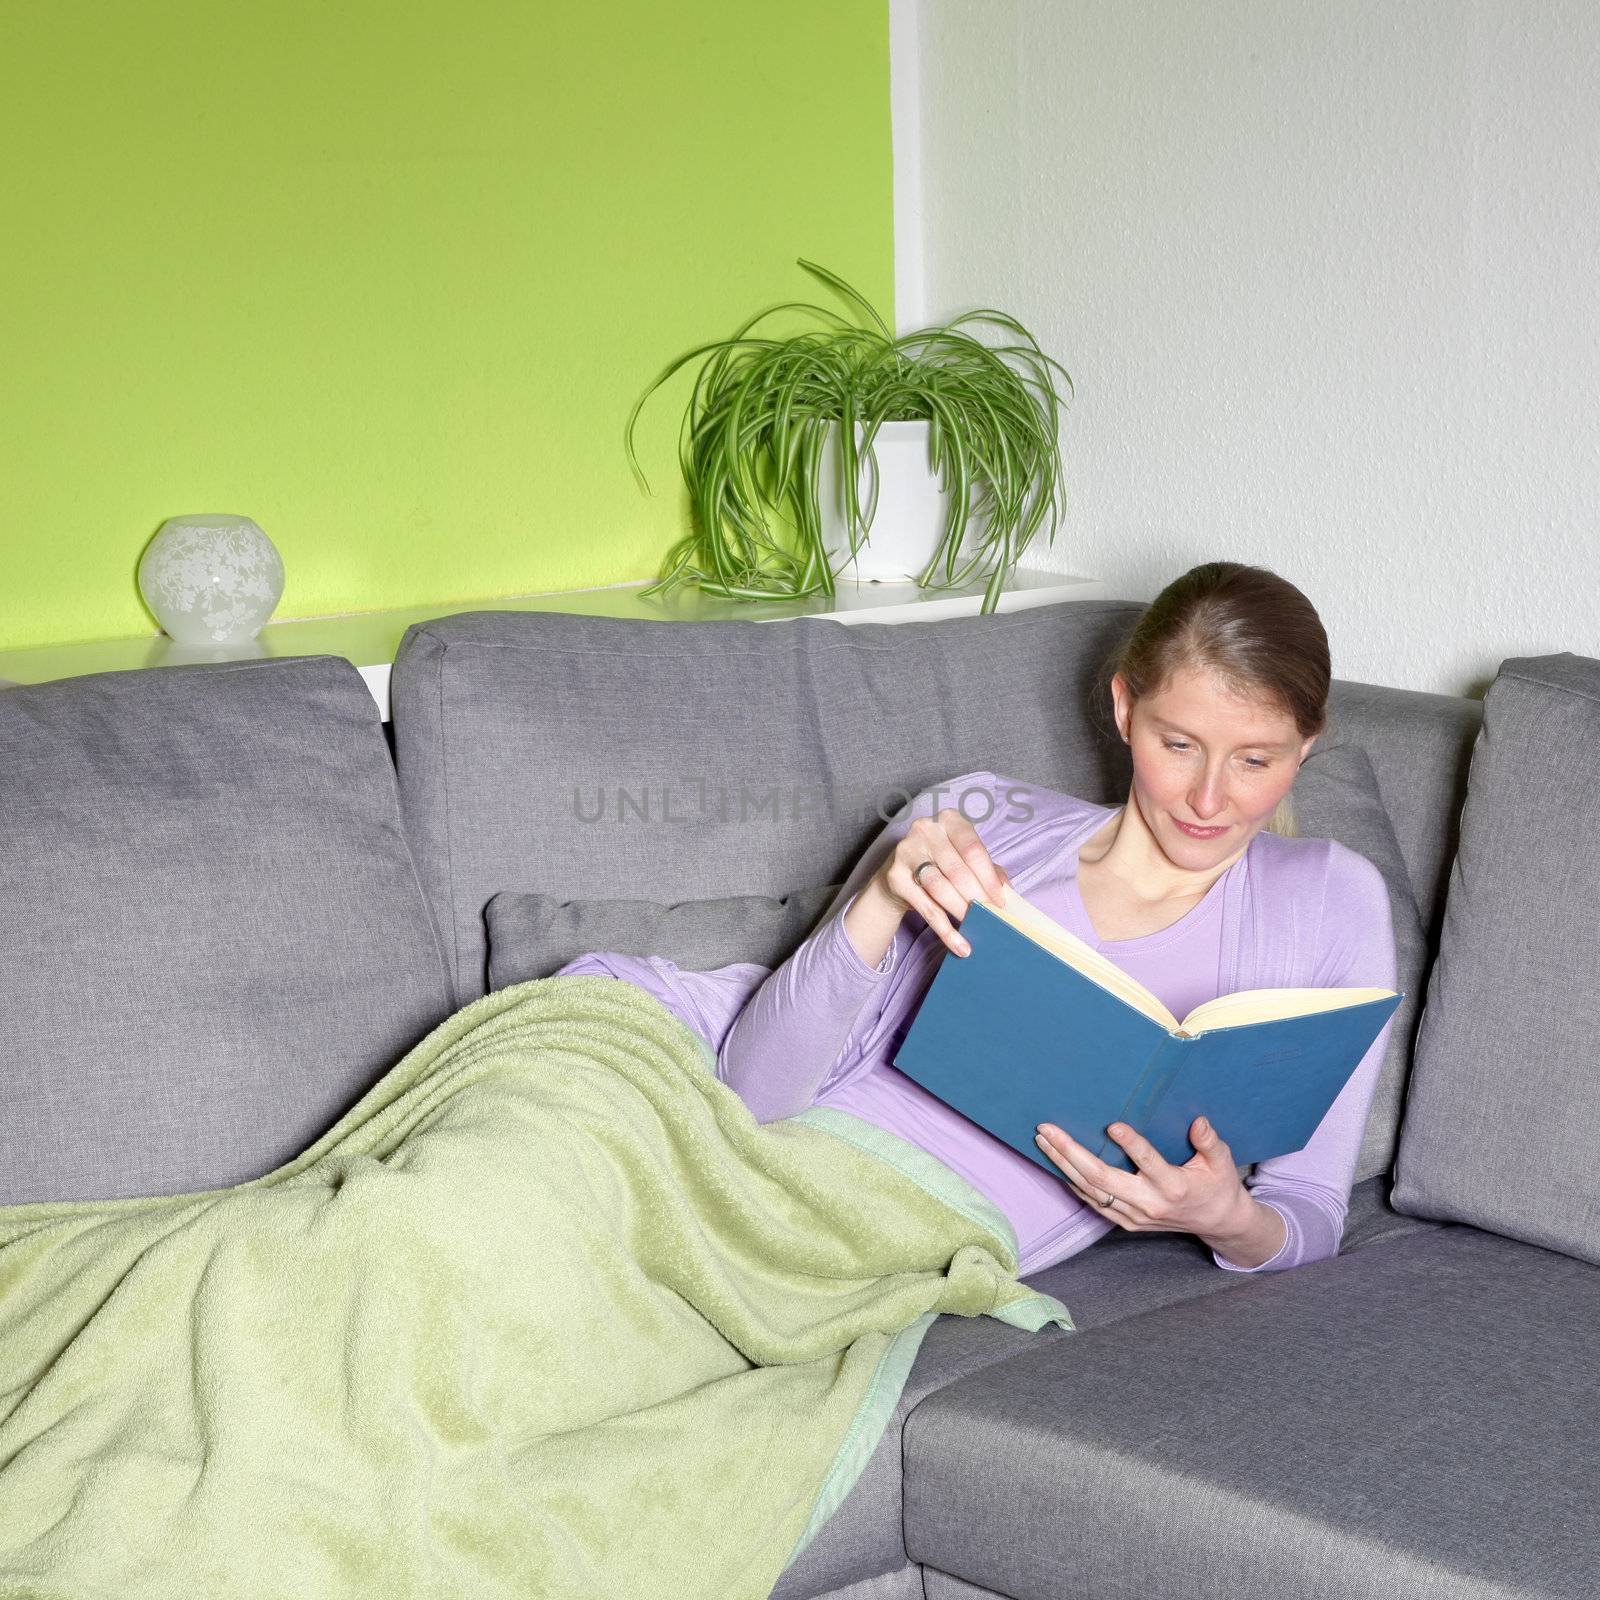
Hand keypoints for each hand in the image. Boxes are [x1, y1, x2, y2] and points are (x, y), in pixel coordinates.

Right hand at [868, 808, 1009, 958]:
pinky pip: (926, 908)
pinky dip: (945, 930)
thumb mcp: (964, 858)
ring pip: (940, 888)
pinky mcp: (895, 877)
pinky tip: (959, 944)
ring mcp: (907, 852)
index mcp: (949, 820)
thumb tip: (1007, 890)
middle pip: (957, 870)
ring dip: (961, 911)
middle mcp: (926, 830)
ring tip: (976, 925)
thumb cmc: (940, 862)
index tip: (1000, 900)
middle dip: (977, 897)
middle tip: (991, 916)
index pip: (973, 849)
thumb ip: (987, 869)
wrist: (899, 874)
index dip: (988, 878)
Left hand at [1032, 1115, 1251, 1240]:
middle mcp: (1150, 1204)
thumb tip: (1198, 1122)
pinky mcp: (1125, 1223)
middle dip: (1071, 1153)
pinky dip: (1072, 1182)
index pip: (1149, 1164)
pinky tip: (1056, 1163)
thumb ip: (1210, 1143)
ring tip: (1043, 1140)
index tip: (1113, 1124)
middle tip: (1047, 1129)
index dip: (1132, 1145)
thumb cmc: (1217, 1185)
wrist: (1216, 1223)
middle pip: (1102, 1179)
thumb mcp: (1221, 1163)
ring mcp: (1134, 1216)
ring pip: (1090, 1191)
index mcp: (1175, 1187)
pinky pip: (1092, 1202)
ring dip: (1063, 1164)